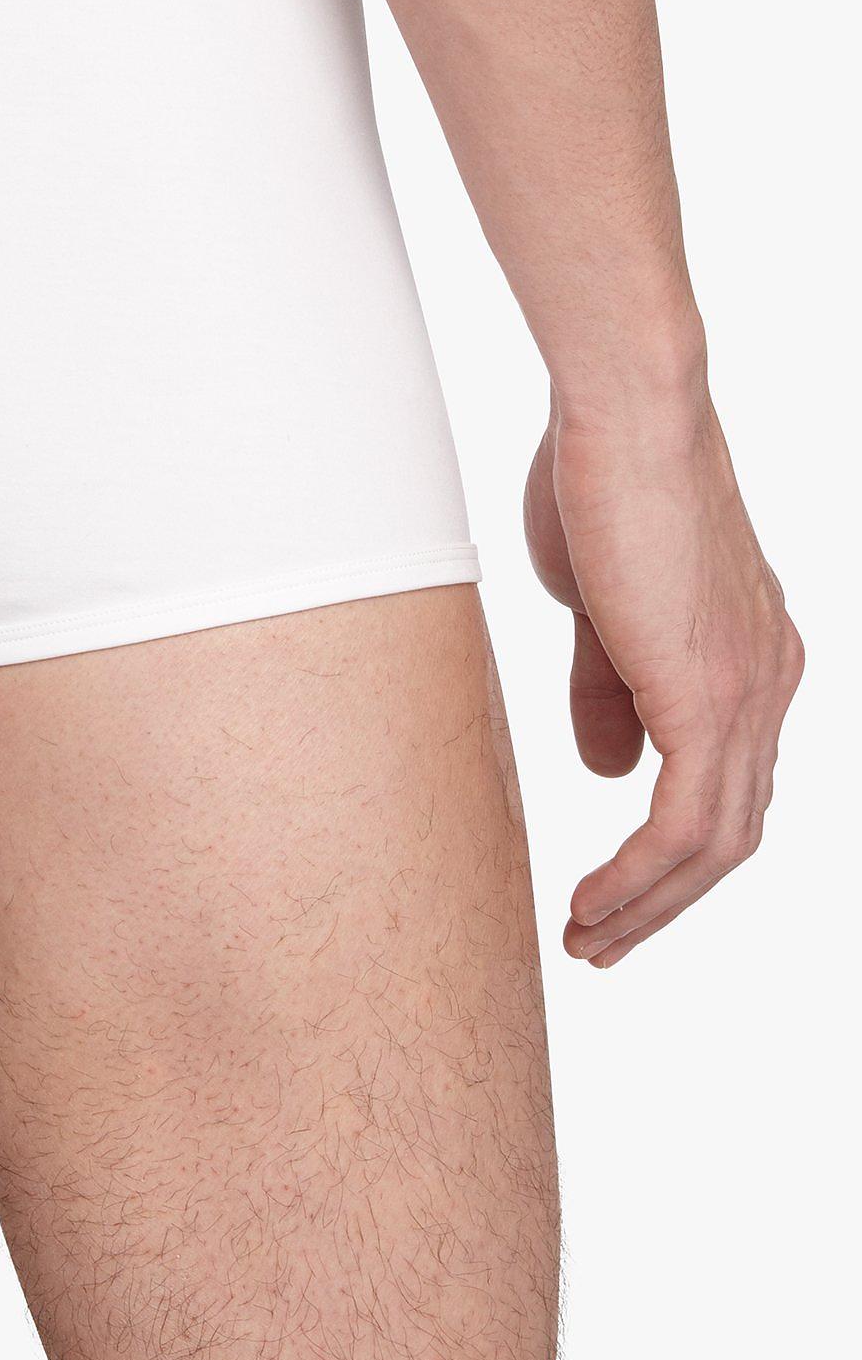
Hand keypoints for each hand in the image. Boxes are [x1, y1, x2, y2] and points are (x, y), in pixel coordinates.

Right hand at [522, 396, 801, 964]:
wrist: (627, 416)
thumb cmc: (604, 482)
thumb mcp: (602, 606)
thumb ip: (612, 690)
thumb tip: (612, 771)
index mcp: (752, 659)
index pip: (727, 785)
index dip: (672, 852)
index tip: (612, 892)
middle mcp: (770, 684)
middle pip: (733, 833)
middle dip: (665, 902)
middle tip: (599, 942)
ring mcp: (750, 693)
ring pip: (716, 844)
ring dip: (649, 906)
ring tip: (588, 941)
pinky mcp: (710, 697)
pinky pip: (684, 823)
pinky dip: (640, 877)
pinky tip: (595, 903)